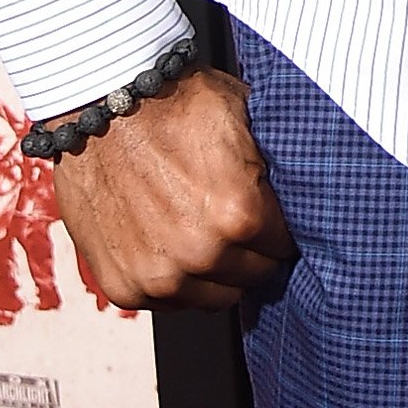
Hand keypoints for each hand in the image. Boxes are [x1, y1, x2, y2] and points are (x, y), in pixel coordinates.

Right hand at [51, 66, 292, 310]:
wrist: (100, 105)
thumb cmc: (175, 105)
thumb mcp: (247, 119)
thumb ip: (277, 167)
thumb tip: (308, 190)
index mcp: (240, 215)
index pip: (285, 247)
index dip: (279, 229)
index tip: (268, 218)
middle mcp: (200, 253)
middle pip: (254, 275)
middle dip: (250, 252)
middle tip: (233, 224)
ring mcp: (159, 276)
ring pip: (214, 296)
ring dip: (214, 273)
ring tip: (201, 234)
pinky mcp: (123, 286)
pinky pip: (167, 302)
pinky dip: (172, 278)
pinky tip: (168, 243)